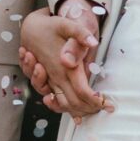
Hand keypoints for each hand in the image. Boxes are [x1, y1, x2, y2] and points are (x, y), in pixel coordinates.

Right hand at [19, 5, 107, 120]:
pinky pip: (55, 100)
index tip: (109, 106)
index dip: (95, 101)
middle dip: (90, 109)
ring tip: (95, 110)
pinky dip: (64, 109)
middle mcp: (56, 77)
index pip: (82, 91)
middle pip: (73, 103)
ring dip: (78, 111)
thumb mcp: (66, 24)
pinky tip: (75, 115)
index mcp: (63, 67)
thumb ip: (79, 33)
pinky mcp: (47, 82)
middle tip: (107, 109)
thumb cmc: (51, 26)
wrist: (31, 27)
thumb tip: (92, 43)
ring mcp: (50, 81)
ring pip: (63, 104)